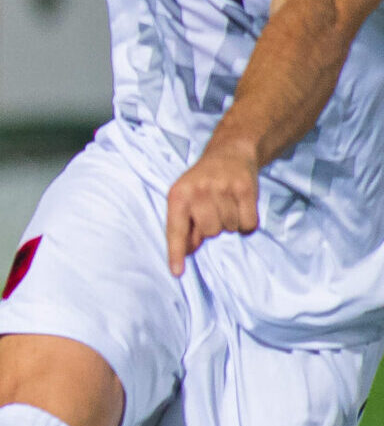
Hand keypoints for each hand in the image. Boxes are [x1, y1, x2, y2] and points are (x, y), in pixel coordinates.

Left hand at [165, 143, 260, 276]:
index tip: (176, 272)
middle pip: (210, 233)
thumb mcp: (185, 200)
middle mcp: (198, 191)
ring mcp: (222, 188)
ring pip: (230, 229)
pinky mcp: (245, 188)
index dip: (176, 252)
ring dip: (231, 222)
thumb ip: (185, 227)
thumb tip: (186, 253)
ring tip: (227, 203)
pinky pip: (249, 224)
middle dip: (213, 228)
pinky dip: (247, 222)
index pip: (176, 229)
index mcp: (177, 195)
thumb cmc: (203, 183)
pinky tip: (241, 206)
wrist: (229, 153)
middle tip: (214, 210)